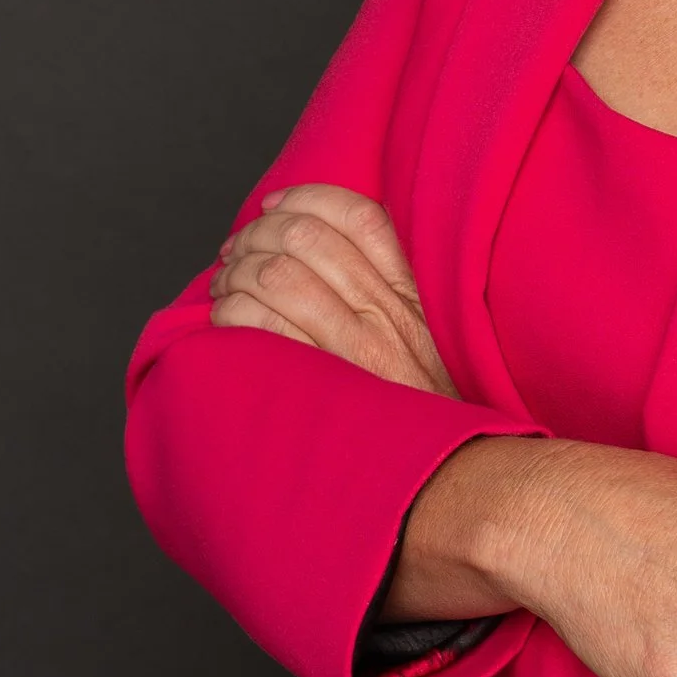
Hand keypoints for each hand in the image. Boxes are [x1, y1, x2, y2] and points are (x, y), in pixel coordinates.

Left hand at [209, 183, 458, 396]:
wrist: (451, 477)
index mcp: (415, 294)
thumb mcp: (434, 342)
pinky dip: (233, 313)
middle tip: (236, 251)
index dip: (305, 199)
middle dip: (256, 235)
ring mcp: (360, 348)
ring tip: (225, 286)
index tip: (274, 207)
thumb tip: (328, 254)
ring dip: (236, 273)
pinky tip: (227, 321)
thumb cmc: (427, 411)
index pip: (359, 217)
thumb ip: (397, 297)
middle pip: (306, 238)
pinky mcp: (330, 383)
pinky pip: (264, 325)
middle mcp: (389, 312)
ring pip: (279, 275)